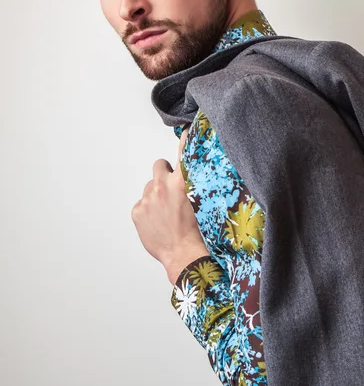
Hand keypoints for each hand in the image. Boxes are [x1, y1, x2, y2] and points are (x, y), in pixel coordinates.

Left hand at [131, 127, 208, 283]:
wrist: (183, 254)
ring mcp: (148, 199)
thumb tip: (195, 175)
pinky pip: (141, 204)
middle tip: (172, 188)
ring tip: (167, 212)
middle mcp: (163, 186)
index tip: (187, 131)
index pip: (184, 153)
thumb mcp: (203, 203)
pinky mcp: (137, 211)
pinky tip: (158, 221)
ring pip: (150, 187)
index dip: (186, 140)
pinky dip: (148, 210)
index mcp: (182, 182)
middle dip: (164, 173)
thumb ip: (196, 185)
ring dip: (156, 194)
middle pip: (159, 165)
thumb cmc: (197, 232)